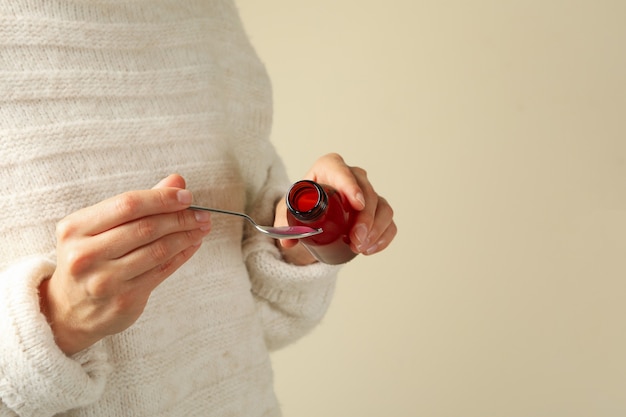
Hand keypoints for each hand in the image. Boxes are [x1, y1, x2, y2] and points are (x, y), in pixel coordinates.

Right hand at [39, 174, 210, 354]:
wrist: (70, 312)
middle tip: (202, 214)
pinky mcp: (124, 299)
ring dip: (186, 236)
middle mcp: (85, 255)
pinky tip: (193, 244)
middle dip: (180, 218)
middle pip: (145, 228)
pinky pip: (162, 271)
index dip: (161, 198)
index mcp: (75, 229)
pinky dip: (182, 255)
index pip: (127, 204)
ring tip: (202, 228)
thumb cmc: (90, 259)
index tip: (186, 197)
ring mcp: (104, 280)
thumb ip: (138, 204)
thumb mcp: (100, 228)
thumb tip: (177, 182)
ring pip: (158, 250)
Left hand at [275, 153, 395, 263]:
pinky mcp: (377, 210)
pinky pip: (389, 222)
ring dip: (376, 230)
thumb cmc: (302, 206)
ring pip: (383, 207)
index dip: (351, 186)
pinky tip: (370, 249)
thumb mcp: (288, 211)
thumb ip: (284, 223)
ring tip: (359, 248)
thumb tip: (288, 240)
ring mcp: (367, 194)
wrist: (312, 217)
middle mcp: (352, 177)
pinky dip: (383, 237)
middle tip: (355, 240)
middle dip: (365, 218)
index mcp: (328, 168)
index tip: (356, 204)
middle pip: (367, 191)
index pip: (341, 170)